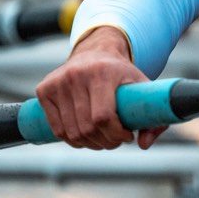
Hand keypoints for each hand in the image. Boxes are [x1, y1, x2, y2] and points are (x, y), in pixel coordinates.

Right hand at [35, 27, 163, 148]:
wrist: (96, 52)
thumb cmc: (122, 75)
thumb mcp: (143, 89)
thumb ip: (154, 118)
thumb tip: (143, 145)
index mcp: (102, 72)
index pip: (103, 117)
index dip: (115, 134)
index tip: (126, 136)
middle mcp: (76, 75)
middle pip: (87, 128)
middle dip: (105, 141)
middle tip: (115, 139)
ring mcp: (57, 82)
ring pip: (71, 132)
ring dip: (89, 143)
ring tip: (102, 137)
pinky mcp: (44, 89)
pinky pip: (57, 129)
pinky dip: (72, 139)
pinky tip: (85, 133)